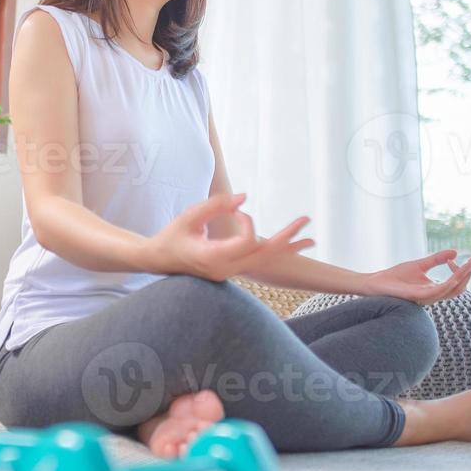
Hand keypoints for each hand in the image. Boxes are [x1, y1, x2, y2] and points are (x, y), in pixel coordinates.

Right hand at [144, 192, 314, 281]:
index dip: (247, 222)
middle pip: (263, 256)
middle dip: (286, 239)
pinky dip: (274, 252)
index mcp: (213, 258)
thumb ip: (216, 205)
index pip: (245, 242)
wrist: (159, 261)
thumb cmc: (172, 235)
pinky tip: (292, 246)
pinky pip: (257, 262)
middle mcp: (224, 270)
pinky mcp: (230, 271)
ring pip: (264, 262)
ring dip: (286, 249)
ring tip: (312, 241)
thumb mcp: (190, 216)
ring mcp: (229, 273)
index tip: (237, 210)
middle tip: (307, 220)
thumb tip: (245, 197)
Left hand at [363, 249, 470, 304]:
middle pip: (459, 289)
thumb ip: (437, 259)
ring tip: (469, 263)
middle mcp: (433, 296)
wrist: (377, 283)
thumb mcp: (420, 264)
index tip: (462, 258)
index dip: (464, 271)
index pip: (456, 284)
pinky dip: (450, 281)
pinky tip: (454, 270)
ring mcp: (427, 297)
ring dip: (463, 276)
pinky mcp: (418, 296)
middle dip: (468, 274)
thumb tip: (455, 252)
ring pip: (452, 290)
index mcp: (434, 290)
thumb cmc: (396, 276)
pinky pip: (439, 290)